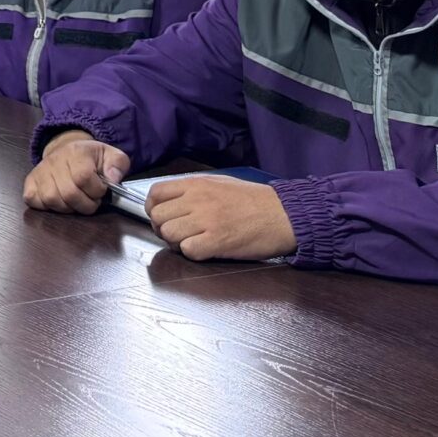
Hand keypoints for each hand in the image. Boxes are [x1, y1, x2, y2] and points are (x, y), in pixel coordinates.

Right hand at [22, 132, 129, 214]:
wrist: (67, 150)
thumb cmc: (90, 158)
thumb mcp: (110, 155)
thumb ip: (118, 164)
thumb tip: (112, 178)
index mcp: (76, 152)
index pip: (84, 177)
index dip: (96, 190)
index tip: (101, 190)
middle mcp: (55, 161)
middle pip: (69, 193)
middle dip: (86, 204)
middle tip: (91, 200)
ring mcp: (40, 172)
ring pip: (52, 199)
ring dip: (68, 207)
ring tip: (76, 201)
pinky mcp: (30, 181)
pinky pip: (33, 200)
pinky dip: (46, 206)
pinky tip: (59, 201)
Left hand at [143, 176, 297, 261]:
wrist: (284, 215)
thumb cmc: (254, 200)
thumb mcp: (219, 183)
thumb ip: (193, 190)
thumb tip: (171, 202)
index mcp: (196, 184)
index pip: (155, 193)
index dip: (154, 208)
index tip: (164, 217)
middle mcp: (197, 200)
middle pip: (158, 217)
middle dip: (164, 228)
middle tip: (179, 233)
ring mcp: (207, 220)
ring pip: (168, 234)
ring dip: (177, 242)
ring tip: (193, 242)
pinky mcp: (217, 242)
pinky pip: (187, 250)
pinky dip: (192, 253)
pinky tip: (205, 249)